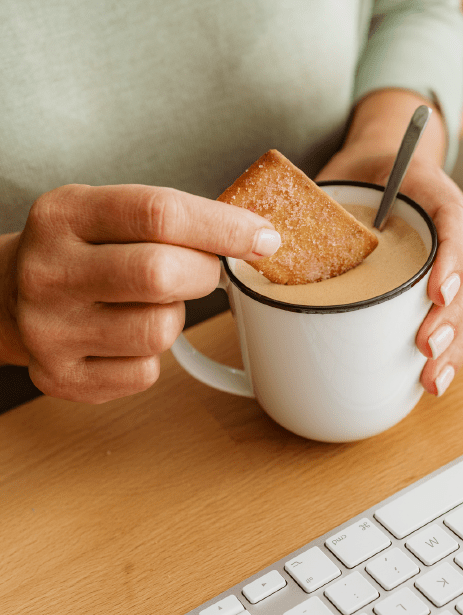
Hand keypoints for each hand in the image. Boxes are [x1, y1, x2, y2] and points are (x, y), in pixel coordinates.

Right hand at [1, 184, 279, 402]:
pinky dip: (152, 354)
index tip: (262, 238)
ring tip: (149, 304)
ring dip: (173, 317)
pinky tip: (124, 337)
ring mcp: (50, 329)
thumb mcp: (107, 214)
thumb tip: (255, 240)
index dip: (224, 227)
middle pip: (161, 274)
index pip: (159, 214)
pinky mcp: (61, 377)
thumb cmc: (81, 250)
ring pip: (159, 330)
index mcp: (66, 214)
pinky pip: (146, 372)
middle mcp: (49, 271)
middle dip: (203, 273)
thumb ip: (172, 221)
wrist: (6, 295)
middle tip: (200, 271)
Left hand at [317, 150, 462, 396]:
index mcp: (427, 189)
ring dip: (456, 342)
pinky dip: (452, 347)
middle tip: (426, 346)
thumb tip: (258, 256)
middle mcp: (450, 225)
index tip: (435, 293)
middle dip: (453, 315)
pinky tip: (436, 375)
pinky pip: (461, 313)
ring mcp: (455, 254)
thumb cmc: (359, 176)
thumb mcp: (335, 178)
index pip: (453, 218)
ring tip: (432, 376)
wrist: (382, 166)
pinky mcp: (447, 279)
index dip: (452, 257)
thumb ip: (312, 208)